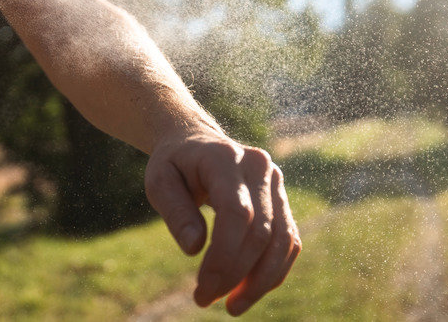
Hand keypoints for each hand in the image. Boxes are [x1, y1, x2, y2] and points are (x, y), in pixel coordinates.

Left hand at [145, 129, 300, 315]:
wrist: (195, 141)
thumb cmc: (174, 164)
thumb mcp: (159, 181)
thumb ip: (176, 212)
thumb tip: (194, 249)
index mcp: (226, 157)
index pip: (237, 213)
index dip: (224, 257)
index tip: (202, 289)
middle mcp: (259, 166)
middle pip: (260, 231)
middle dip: (236, 274)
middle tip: (205, 299)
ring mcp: (276, 182)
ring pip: (283, 240)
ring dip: (261, 281)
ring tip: (233, 306)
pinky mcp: (282, 199)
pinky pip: (288, 240)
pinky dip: (273, 270)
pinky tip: (248, 290)